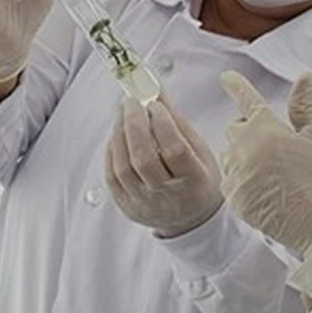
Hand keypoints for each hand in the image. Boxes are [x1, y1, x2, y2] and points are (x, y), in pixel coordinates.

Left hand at [105, 96, 223, 237]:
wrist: (191, 219)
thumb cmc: (198, 181)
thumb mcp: (200, 151)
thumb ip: (177, 122)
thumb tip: (156, 93)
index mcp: (194, 182)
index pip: (175, 151)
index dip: (162, 124)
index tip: (154, 104)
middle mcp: (169, 197)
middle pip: (144, 159)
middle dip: (134, 124)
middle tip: (131, 102)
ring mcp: (145, 204)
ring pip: (123, 168)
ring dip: (119, 134)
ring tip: (122, 114)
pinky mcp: (127, 207)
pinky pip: (112, 177)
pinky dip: (111, 152)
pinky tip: (117, 135)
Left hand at [219, 71, 311, 254]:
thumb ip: (303, 106)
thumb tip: (303, 77)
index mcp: (267, 130)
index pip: (246, 100)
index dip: (236, 85)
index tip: (226, 78)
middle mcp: (246, 152)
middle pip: (234, 129)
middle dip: (248, 129)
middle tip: (271, 141)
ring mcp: (238, 178)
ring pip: (229, 156)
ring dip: (243, 155)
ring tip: (270, 169)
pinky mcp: (236, 202)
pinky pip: (230, 182)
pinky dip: (241, 180)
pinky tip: (263, 187)